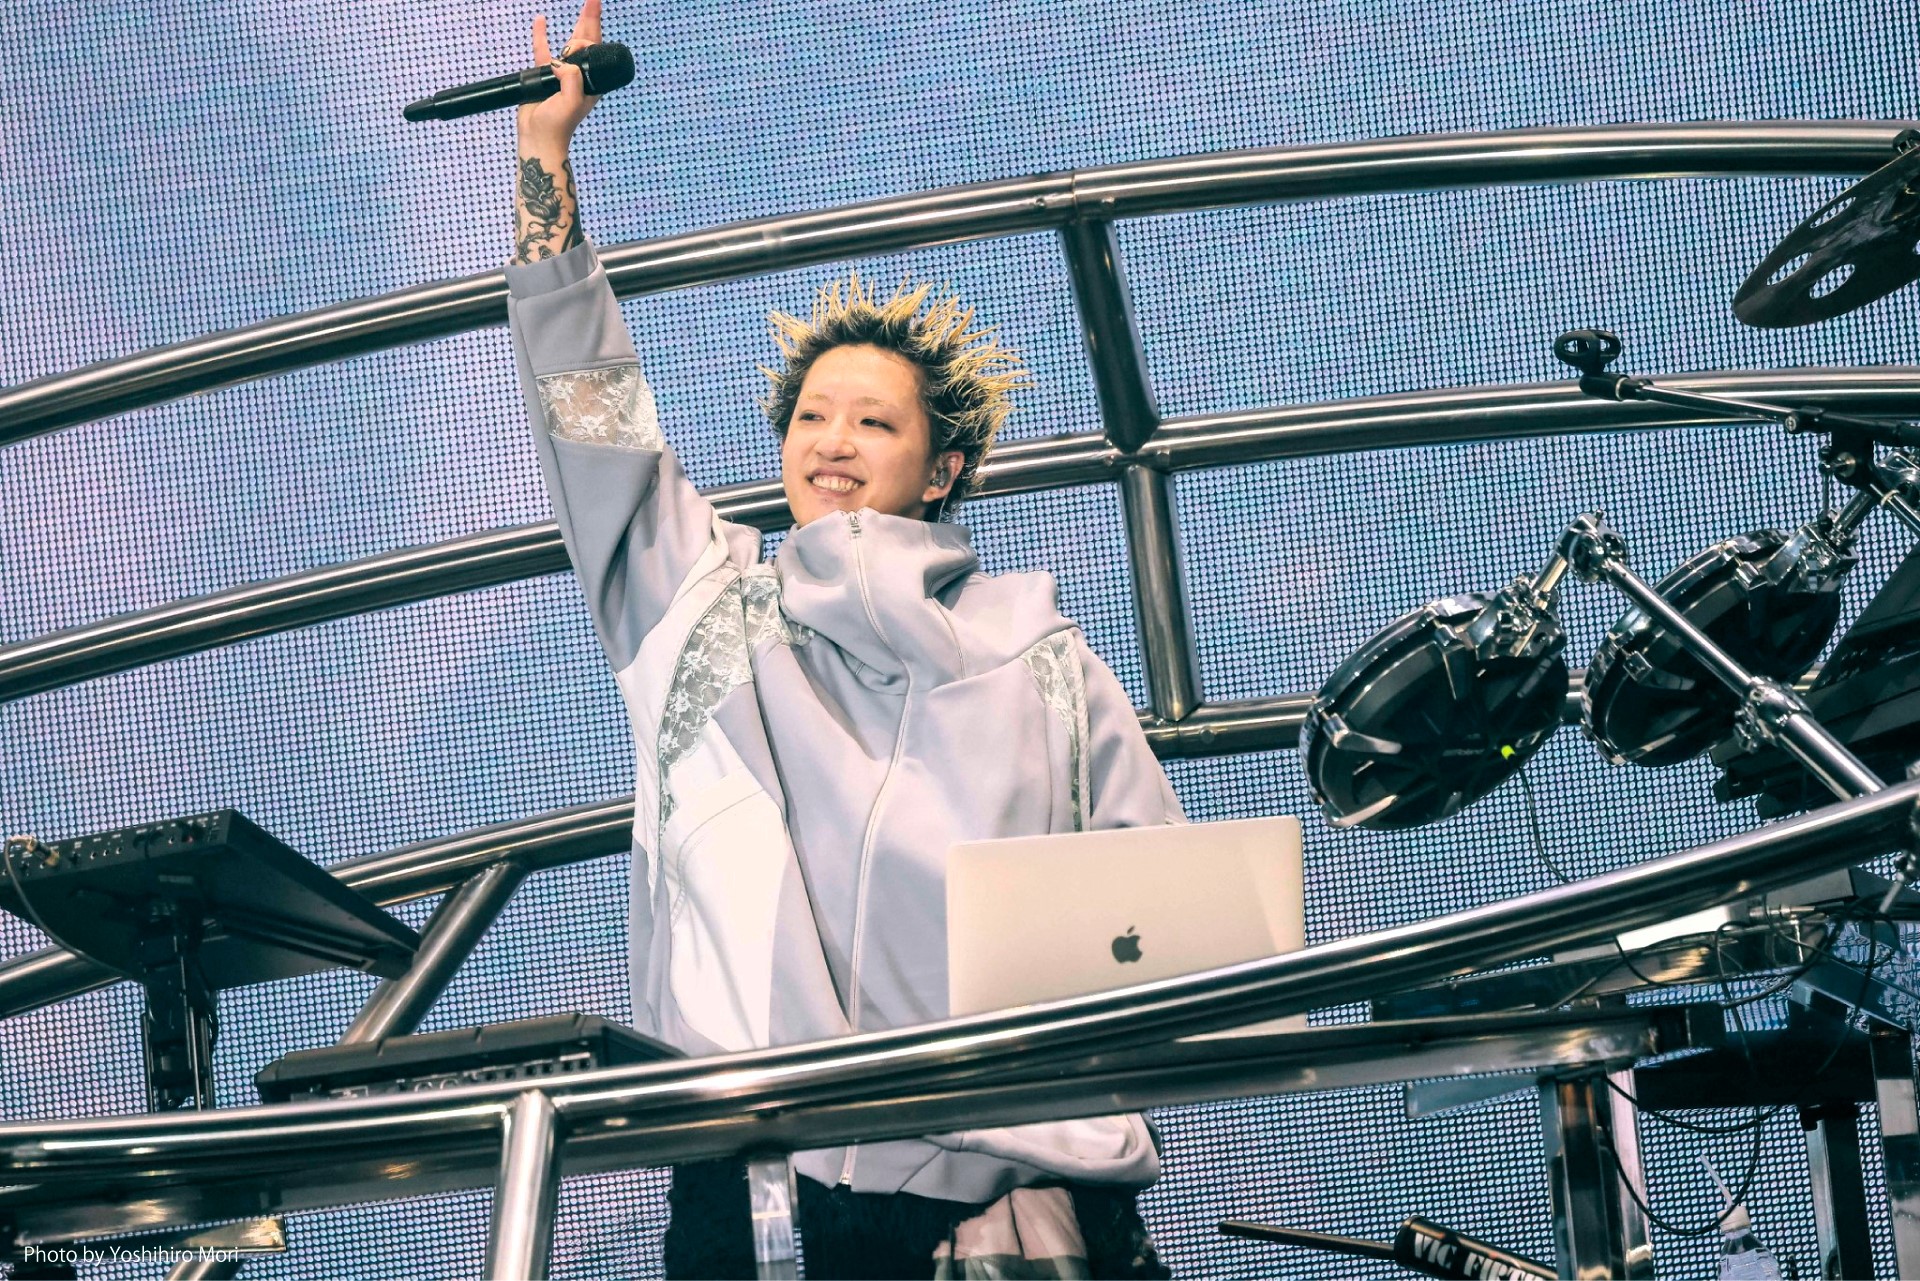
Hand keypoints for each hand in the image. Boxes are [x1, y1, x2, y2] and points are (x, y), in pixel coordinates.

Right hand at [518, 0, 601, 156]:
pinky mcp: (544, 75)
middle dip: (591, 19)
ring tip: (587, 6)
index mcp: (591, 81)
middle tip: (595, 0)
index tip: (586, 24)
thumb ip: (571, 79)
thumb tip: (561, 63)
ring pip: (569, 43)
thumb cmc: (558, 126)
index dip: (591, 33)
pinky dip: (541, 34)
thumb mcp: (571, 102)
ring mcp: (563, 74)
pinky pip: (543, 50)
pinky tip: (541, 20)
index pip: (595, 50)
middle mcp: (580, 75)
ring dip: (576, 25)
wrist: (538, 138)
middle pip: (587, 41)